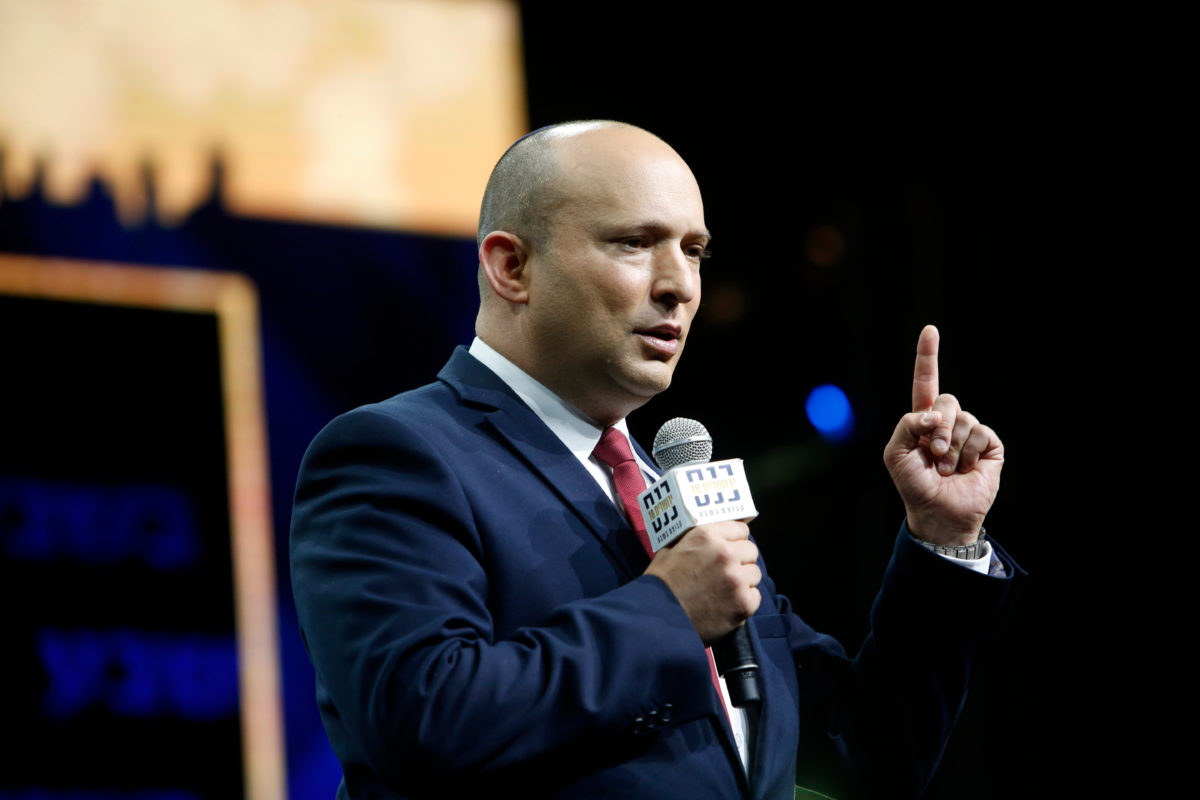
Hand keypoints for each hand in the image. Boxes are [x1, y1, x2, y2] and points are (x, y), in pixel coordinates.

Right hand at [645, 521, 761, 644]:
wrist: (657, 619)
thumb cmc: (661, 585)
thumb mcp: (672, 550)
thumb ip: (695, 540)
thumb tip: (715, 536)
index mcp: (707, 535)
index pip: (741, 529)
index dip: (735, 539)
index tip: (732, 547)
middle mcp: (725, 553)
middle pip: (751, 550)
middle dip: (741, 559)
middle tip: (727, 571)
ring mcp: (736, 579)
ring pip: (755, 574)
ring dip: (743, 581)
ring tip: (725, 590)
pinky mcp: (743, 603)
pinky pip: (754, 596)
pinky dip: (744, 601)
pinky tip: (726, 605)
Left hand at [883, 325, 1003, 545]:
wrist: (939, 514)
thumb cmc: (914, 485)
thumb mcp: (895, 453)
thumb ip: (906, 424)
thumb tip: (935, 412)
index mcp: (923, 420)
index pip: (925, 382)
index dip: (927, 356)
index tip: (930, 330)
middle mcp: (948, 422)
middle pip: (947, 400)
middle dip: (937, 428)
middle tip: (933, 455)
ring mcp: (970, 433)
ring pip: (964, 418)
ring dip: (951, 447)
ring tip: (946, 468)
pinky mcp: (990, 446)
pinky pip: (981, 433)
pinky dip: (969, 453)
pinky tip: (965, 469)